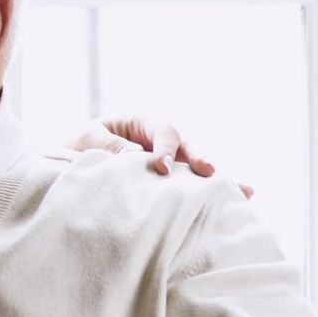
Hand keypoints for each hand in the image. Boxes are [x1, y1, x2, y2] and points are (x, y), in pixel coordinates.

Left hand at [73, 116, 254, 198]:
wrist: (74, 160)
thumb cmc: (80, 145)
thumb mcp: (88, 140)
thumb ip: (110, 147)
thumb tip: (136, 157)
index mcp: (143, 122)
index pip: (163, 131)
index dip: (165, 148)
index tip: (160, 168)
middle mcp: (162, 139)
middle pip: (189, 142)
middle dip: (198, 156)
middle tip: (206, 172)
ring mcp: (171, 158)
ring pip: (197, 161)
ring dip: (214, 174)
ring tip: (234, 189)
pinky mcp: (173, 178)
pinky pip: (195, 181)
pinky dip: (217, 187)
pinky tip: (243, 194)